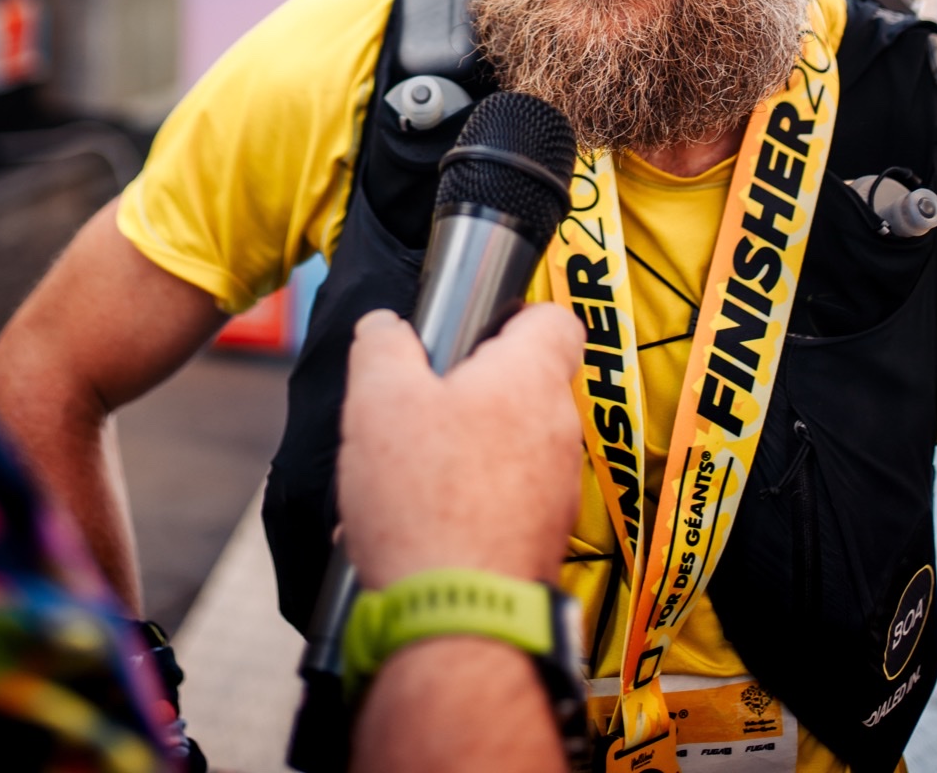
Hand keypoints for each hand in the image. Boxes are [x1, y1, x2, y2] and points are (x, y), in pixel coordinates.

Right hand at [337, 303, 583, 590]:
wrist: (459, 620)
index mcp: (530, 378)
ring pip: (513, 446)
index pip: (555, 319)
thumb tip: (385, 329)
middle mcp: (558, 429)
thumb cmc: (427, 503)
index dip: (515, 315)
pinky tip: (421, 523)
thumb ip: (382, 345)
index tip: (475, 330)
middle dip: (472, 392)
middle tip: (420, 408)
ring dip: (469, 451)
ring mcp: (557, 490)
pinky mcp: (543, 539)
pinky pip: (508, 501)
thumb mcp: (378, 400)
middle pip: (524, 386)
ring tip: (410, 474)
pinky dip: (472, 503)